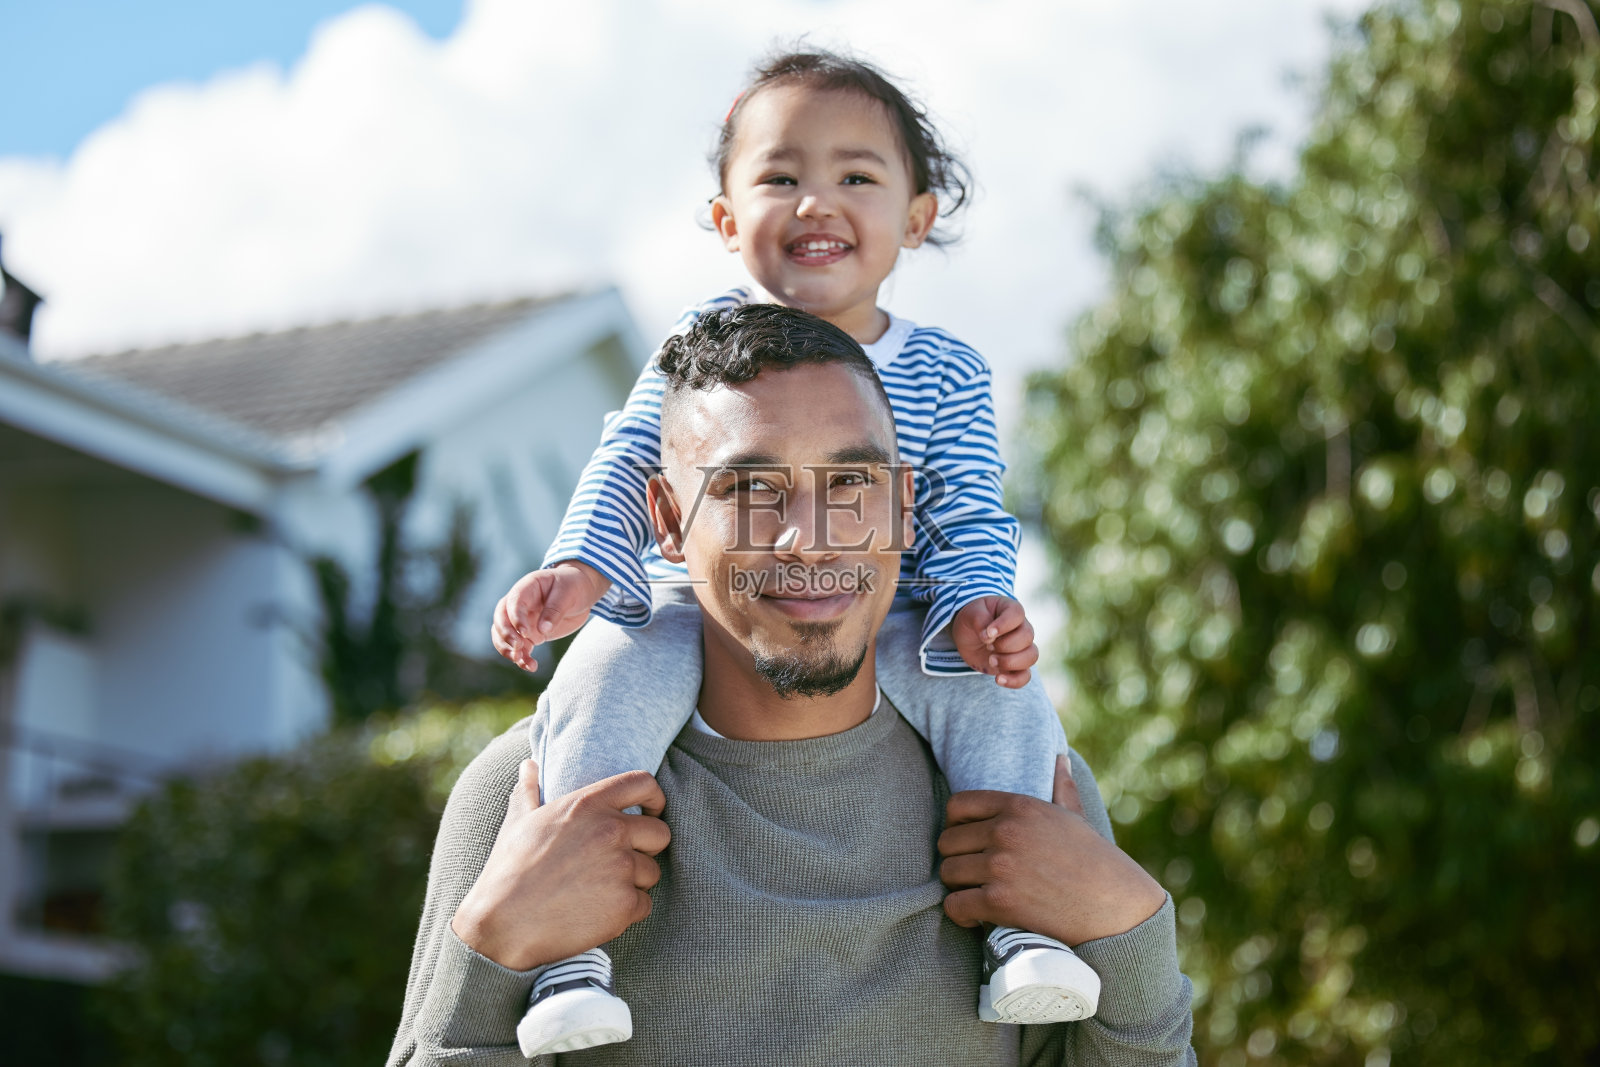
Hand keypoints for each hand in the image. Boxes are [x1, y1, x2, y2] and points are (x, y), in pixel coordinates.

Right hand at [450, 760, 669, 971]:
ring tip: (599, 891)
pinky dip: (627, 912)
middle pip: (660, 833)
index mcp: (588, 804)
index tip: (651, 812)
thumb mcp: (519, 822)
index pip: (644, 783)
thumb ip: (530, 790)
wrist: (501, 924)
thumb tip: (529, 764)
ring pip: (652, 872)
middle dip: (647, 848)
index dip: (655, 798)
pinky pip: (644, 905)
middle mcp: (611, 831)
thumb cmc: (508, 871)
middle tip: (622, 862)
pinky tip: (598, 913)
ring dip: (634, 883)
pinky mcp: (625, 905)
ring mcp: (621, 868)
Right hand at [491, 560, 611, 671]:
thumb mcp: (568, 593)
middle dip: (506, 635)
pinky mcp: (528, 635)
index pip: (513, 602)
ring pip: (503, 636)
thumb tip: (543, 630)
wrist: (580, 593)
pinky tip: (530, 666)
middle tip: (518, 647)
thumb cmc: (572, 587)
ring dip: (508, 650)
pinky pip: (518, 648)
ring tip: (522, 661)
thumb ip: (555, 610)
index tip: (525, 633)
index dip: (516, 618)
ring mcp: (521, 620)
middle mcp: (518, 604)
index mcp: (526, 587)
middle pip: (501, 619)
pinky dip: (521, 658)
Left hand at [937, 755, 1165, 946]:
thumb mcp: (1075, 817)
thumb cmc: (1093, 861)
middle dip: (956, 859)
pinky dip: (959, 914)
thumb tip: (1061, 759)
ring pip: (947, 873)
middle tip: (971, 874)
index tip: (966, 842)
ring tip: (973, 894)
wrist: (1113, 905)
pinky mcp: (999, 902)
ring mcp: (1000, 867)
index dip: (955, 825)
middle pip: (947, 842)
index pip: (957, 805)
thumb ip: (1061, 788)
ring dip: (957, 887)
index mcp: (1019, 806)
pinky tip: (973, 918)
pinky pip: (954, 905)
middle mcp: (1005, 832)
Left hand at [951, 596, 1037, 687]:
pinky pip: (1025, 676)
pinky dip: (1014, 681)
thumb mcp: (971, 614)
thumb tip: (988, 637)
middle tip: (987, 647)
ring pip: (1031, 656)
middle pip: (1027, 637)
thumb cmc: (972, 620)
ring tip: (991, 660)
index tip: (988, 634)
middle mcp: (1021, 628)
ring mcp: (1022, 648)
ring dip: (1010, 662)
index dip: (1004, 625)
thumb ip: (980, 621)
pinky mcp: (1016, 666)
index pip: (1017, 614)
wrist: (968, 636)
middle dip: (1005, 645)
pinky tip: (998, 679)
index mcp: (1010, 610)